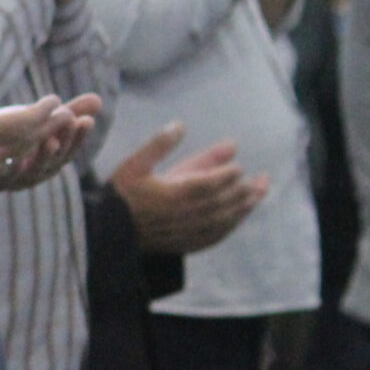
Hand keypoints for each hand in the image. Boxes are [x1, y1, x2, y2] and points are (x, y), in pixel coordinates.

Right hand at [0, 47, 101, 191]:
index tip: (55, 100)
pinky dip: (25, 158)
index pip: (20, 123)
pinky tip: (25, 155)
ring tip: (56, 130)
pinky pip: (10, 170)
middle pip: (28, 139)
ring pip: (21, 155)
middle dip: (51, 125)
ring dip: (42, 141)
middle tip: (71, 113)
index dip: (40, 112)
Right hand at [107, 122, 265, 254]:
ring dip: (244, 208)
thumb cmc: (120, 195)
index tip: (238, 167)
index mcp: (174, 193)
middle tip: (262, 179)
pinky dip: (230, 227)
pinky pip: (214, 237)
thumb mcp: (135, 164)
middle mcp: (185, 214)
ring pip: (223, 221)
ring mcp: (187, 232)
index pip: (212, 184)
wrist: (107, 232)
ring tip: (259, 195)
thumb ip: (159, 145)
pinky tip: (237, 220)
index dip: (228, 176)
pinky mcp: (184, 244)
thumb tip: (180, 125)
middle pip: (224, 203)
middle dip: (245, 191)